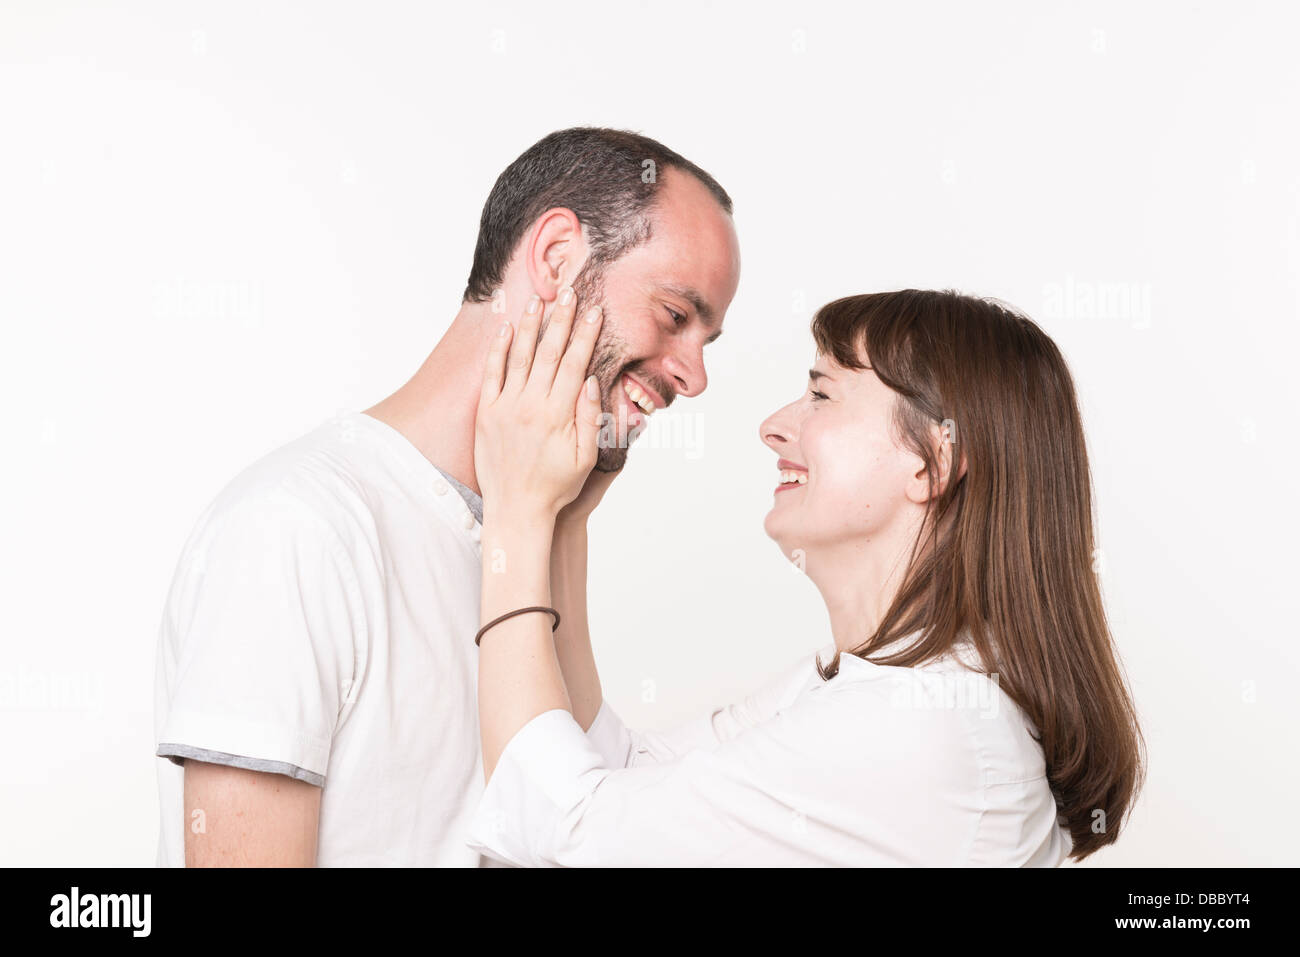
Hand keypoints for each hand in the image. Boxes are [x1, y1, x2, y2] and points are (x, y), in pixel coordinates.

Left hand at [475, 288, 604, 523]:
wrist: (515, 510)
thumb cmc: (556, 487)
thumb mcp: (586, 458)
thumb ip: (591, 418)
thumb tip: (593, 380)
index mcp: (558, 415)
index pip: (575, 363)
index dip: (585, 335)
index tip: (593, 311)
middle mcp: (530, 406)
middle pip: (549, 352)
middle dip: (561, 319)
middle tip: (569, 291)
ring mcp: (505, 408)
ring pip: (521, 357)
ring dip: (532, 326)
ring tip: (540, 300)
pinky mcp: (486, 414)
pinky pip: (492, 374)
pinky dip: (500, 349)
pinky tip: (508, 328)